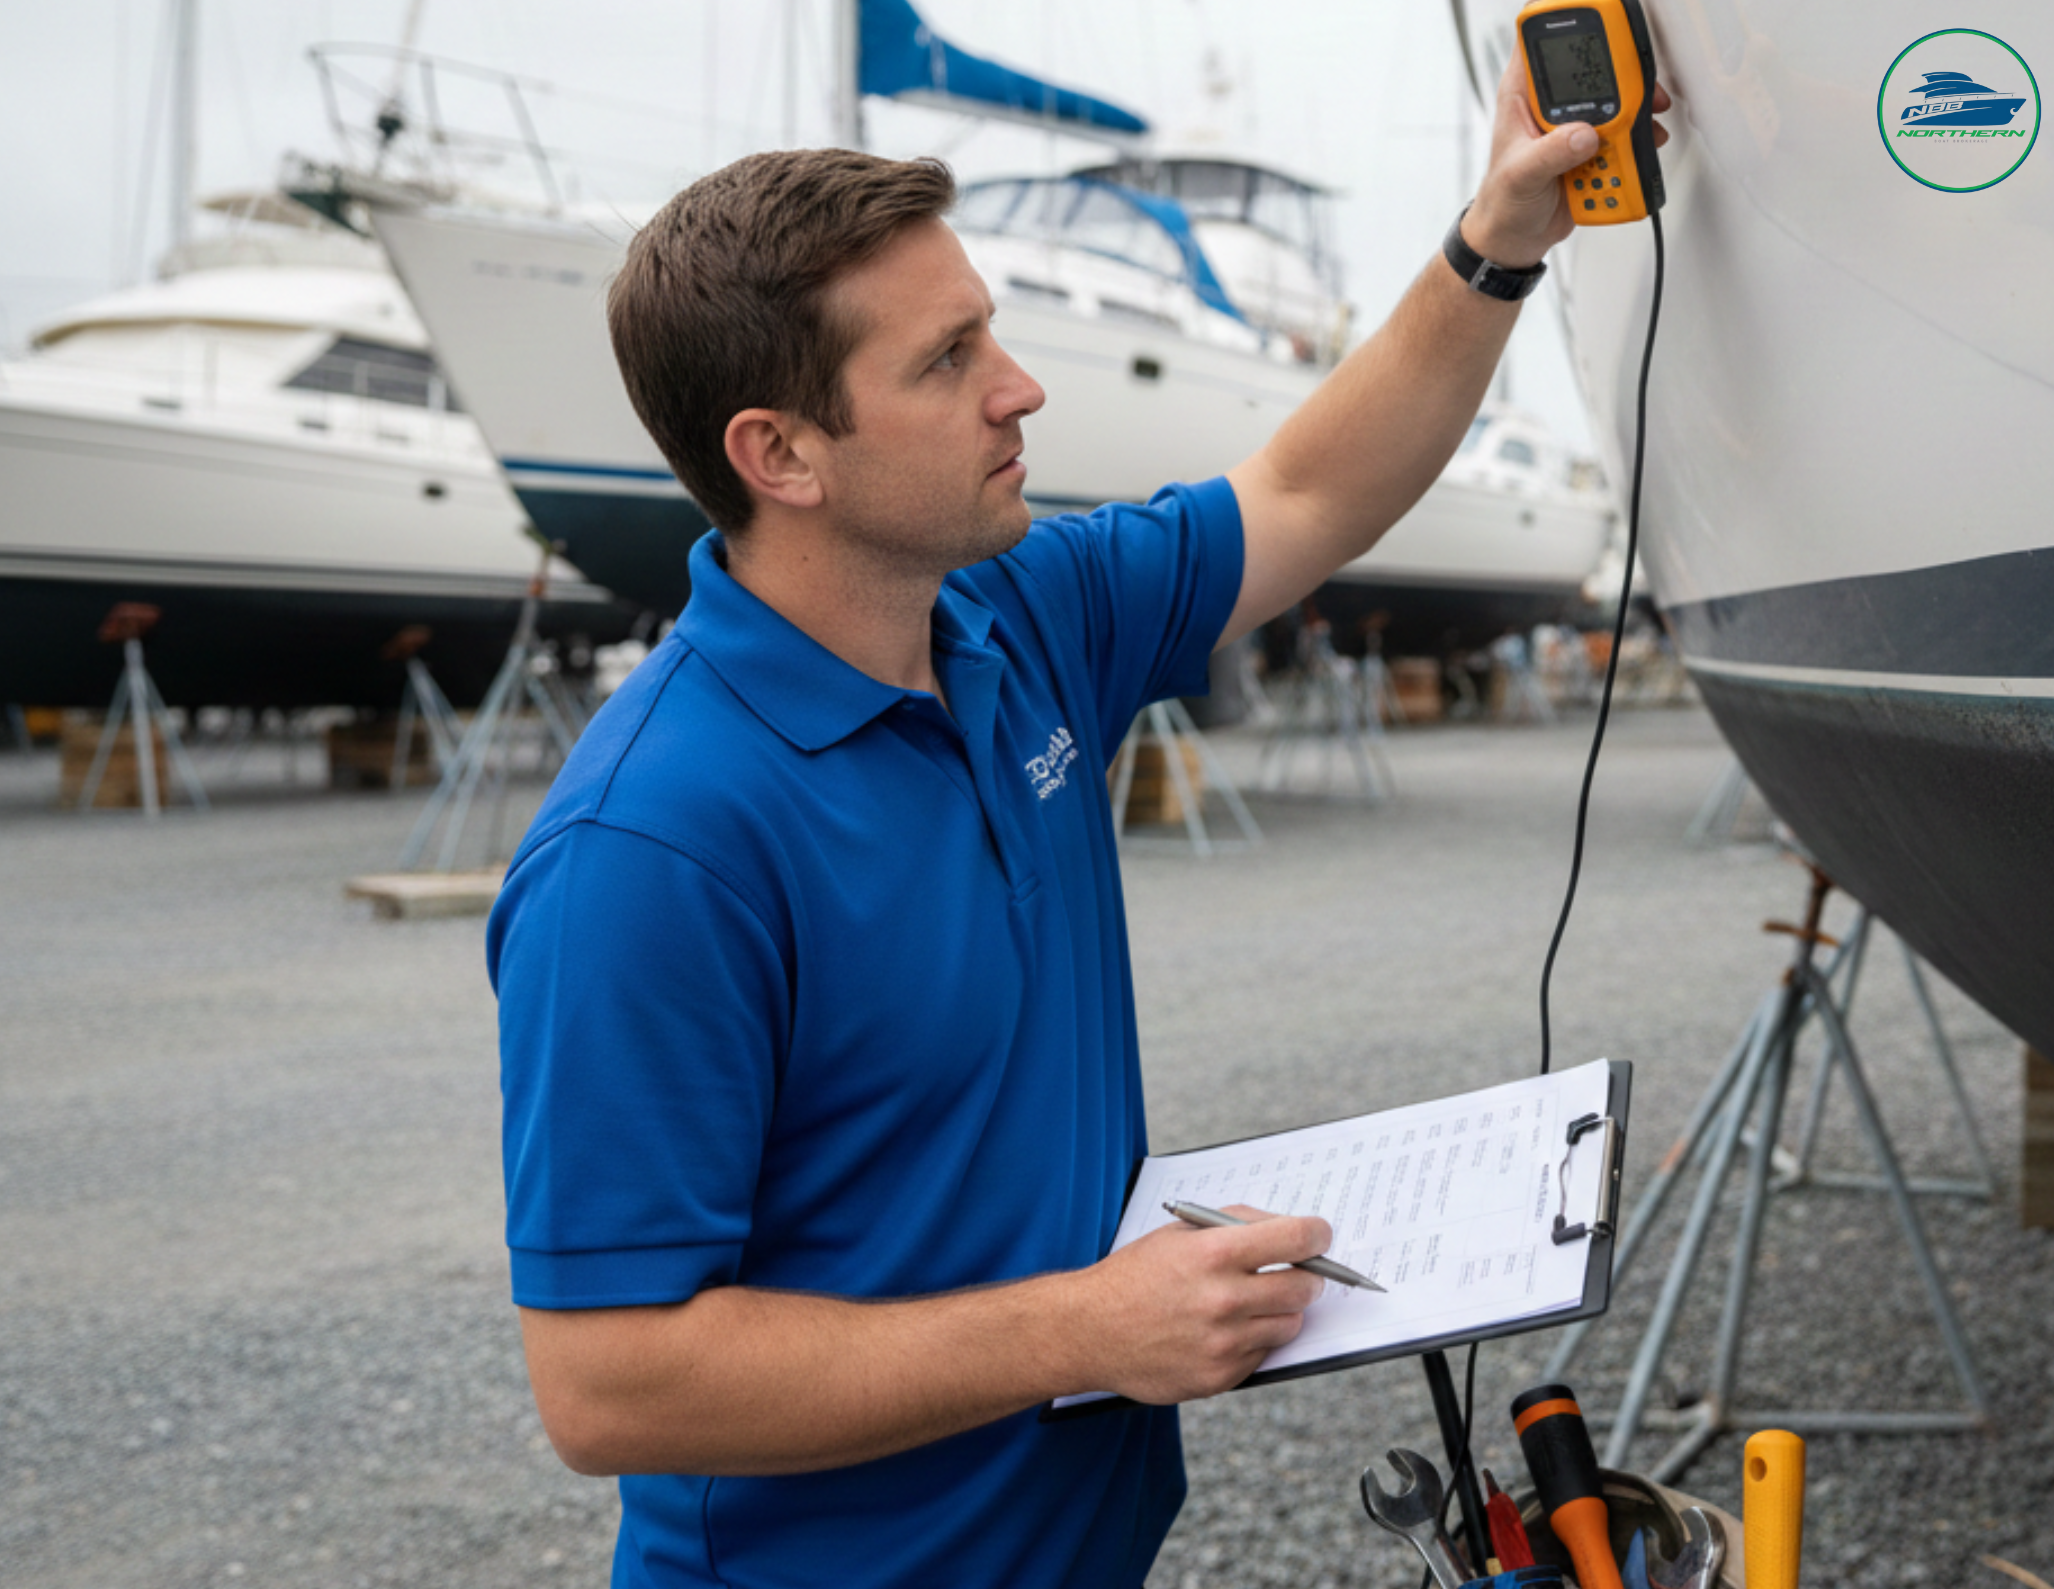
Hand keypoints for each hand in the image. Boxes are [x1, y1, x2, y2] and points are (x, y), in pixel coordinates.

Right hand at [1065, 1205, 1332, 1403]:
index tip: (1320, 1235)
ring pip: (1289, 1324)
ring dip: (1281, 1310)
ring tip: (1251, 1302)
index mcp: (1214, 1254)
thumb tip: (1289, 1231)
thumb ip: (1235, 1225)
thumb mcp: (1178, 1234)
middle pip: (1304, 1287)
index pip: (1295, 1239)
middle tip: (1297, 1273)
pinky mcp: (1220, 1378)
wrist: (1090, 1331)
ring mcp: (1223, 1344)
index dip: (1316, 1234)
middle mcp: (1223, 1299)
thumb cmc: (1135, 1277)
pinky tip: (1226, 1330)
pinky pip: (1263, 1355)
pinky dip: (1255, 1341)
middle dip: (1307, 1276)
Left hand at [1463, 49, 1672, 267]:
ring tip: (1648, 124)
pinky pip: (1621, 135)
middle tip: (1642, 93)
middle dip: (1621, 79)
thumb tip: (1583, 135)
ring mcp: (1572, 126)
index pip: (1543, 49)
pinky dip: (1636, 140)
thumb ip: (1551, 153)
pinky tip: (1643, 146)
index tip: (1601, 46)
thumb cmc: (1503, 202)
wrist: (1515, 238)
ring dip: (1635, 112)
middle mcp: (1550, 106)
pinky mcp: (1590, 148)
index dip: (1570, 39)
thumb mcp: (1521, 175)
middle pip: (1592, 72)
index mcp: (1523, 97)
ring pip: (1613, 102)